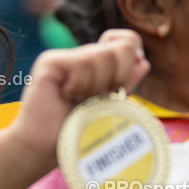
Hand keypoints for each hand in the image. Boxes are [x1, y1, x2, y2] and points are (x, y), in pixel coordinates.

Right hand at [8, 29, 149, 163]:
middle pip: (122, 47)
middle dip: (119, 77)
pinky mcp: (51, 62)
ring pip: (102, 56)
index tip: (121, 83)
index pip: (126, 40)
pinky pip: (81, 64)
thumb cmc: (75, 132)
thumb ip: (125, 83)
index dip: (131, 57)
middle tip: (99, 97)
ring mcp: (65, 57)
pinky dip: (80, 86)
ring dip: (96, 87)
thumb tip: (144, 62)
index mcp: (97, 65)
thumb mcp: (108, 106)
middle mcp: (81, 56)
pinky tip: (65, 96)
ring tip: (78, 100)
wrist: (44, 148)